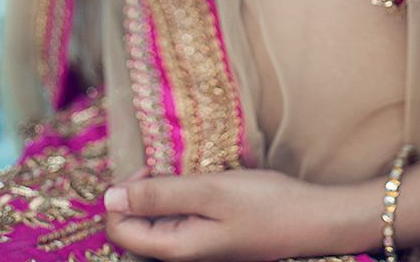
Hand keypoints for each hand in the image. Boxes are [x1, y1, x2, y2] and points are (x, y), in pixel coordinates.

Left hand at [103, 167, 350, 261]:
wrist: (311, 219)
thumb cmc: (265, 204)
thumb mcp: (210, 191)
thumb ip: (159, 194)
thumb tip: (108, 197)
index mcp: (175, 249)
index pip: (119, 230)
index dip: (124, 195)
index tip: (152, 168)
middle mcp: (181, 253)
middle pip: (136, 226)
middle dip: (144, 192)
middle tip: (172, 165)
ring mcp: (197, 247)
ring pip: (158, 220)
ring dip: (165, 192)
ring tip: (192, 171)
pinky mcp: (211, 238)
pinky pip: (180, 218)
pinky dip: (183, 197)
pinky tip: (205, 181)